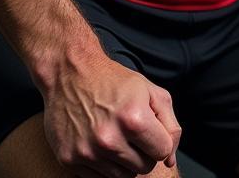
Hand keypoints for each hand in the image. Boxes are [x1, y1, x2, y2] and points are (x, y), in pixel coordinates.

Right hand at [43, 53, 180, 176]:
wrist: (69, 72)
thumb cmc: (113, 81)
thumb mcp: (150, 90)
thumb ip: (170, 125)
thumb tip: (169, 160)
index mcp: (133, 119)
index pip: (162, 152)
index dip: (159, 139)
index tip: (148, 128)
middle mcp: (109, 138)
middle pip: (143, 167)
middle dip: (142, 152)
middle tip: (131, 132)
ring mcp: (87, 151)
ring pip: (122, 176)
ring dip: (123, 161)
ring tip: (115, 137)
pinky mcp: (69, 159)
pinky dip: (102, 166)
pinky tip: (99, 144)